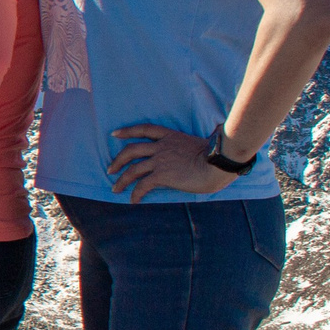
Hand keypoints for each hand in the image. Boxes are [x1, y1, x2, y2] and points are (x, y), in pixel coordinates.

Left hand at [108, 124, 240, 201]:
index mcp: (170, 136)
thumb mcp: (196, 146)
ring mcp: (160, 160)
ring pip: (133, 169)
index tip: (115, 134)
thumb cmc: (216, 157)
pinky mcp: (162, 175)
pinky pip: (142, 185)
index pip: (144, 129)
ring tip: (115, 189)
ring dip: (121, 180)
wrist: (219, 163)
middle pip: (131, 150)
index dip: (128, 131)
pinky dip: (135, 193)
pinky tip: (133, 200)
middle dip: (118, 160)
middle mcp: (162, 147)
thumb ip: (183, 149)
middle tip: (110, 169)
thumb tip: (183, 157)